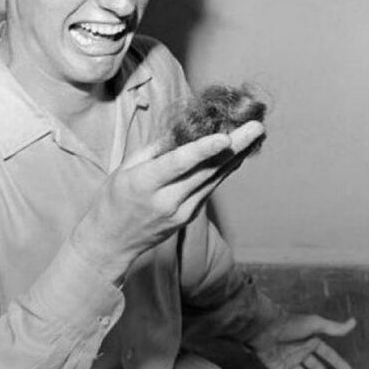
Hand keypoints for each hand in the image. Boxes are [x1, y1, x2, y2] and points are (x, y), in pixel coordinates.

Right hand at [71, 120, 263, 282]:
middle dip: (234, 147)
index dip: (203, 150)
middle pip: (206, 170)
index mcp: (145, 183)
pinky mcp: (190, 217)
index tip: (224, 137)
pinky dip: (225, 168)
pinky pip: (210, 188)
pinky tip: (238, 153)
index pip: (179, 164)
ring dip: (236, 155)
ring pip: (214, 179)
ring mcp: (182, 212)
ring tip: (254, 133)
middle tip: (256, 126)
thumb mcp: (124, 169)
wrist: (112, 241)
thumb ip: (153, 150)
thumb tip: (180, 131)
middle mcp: (167, 200)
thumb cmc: (113, 199)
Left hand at [250, 312, 356, 368]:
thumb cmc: (289, 323)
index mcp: (309, 339)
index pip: (327, 354)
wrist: (263, 326)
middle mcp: (299, 350)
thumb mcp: (314, 324)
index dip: (337, 363)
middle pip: (315, 368)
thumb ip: (333, 327)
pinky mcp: (276, 367)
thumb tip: (353, 322)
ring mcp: (287, 360)